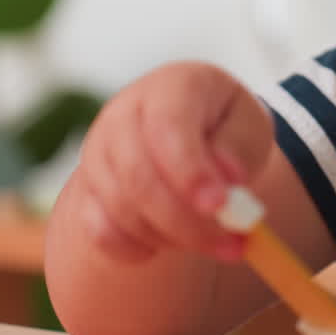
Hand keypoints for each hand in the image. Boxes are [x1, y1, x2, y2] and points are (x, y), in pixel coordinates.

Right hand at [75, 61, 273, 263]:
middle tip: (231, 244)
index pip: (168, 126)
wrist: (188, 137)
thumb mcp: (248, 126)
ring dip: (171, 237)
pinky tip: (169, 243)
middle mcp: (124, 113)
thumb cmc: (222, 129)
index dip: (190, 170)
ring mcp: (98, 151)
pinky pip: (102, 232)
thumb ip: (238, 148)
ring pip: (121, 208)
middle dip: (185, 219)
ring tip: (212, 239)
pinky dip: (137, 248)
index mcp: (171, 86)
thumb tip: (226, 177)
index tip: (219, 206)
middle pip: (138, 174)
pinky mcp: (88, 189)